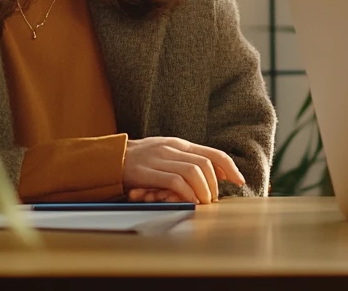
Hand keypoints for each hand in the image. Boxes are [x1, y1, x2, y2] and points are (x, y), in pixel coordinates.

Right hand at [122, 137, 244, 204]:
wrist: (108, 158)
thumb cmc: (141, 160)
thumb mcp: (167, 155)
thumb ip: (188, 161)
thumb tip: (217, 172)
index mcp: (179, 144)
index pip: (212, 153)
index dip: (229, 167)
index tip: (239, 180)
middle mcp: (171, 149)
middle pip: (205, 164)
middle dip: (215, 184)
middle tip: (213, 199)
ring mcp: (158, 159)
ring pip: (193, 171)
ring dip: (203, 189)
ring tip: (204, 202)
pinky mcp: (146, 171)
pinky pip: (174, 180)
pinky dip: (187, 192)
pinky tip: (189, 200)